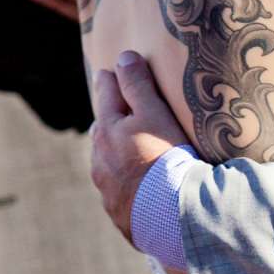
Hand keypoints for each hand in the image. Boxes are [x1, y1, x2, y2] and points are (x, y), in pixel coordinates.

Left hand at [91, 53, 188, 242]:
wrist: (173, 217)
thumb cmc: (167, 160)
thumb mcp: (155, 115)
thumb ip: (138, 86)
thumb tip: (124, 57)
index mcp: (106, 131)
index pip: (107, 93)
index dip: (113, 79)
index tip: (112, 71)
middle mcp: (100, 160)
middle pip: (102, 130)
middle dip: (111, 120)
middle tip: (124, 113)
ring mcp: (107, 190)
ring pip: (107, 163)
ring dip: (117, 155)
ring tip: (135, 154)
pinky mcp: (120, 214)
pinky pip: (121, 193)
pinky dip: (129, 185)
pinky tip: (144, 189)